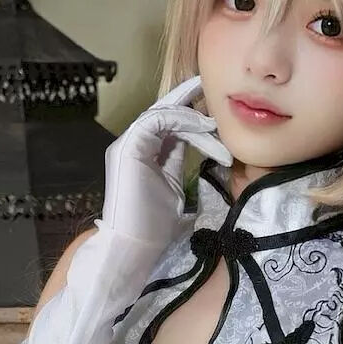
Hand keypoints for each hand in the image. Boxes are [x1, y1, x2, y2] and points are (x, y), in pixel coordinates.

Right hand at [100, 74, 232, 249]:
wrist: (134, 247)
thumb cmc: (154, 230)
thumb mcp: (175, 191)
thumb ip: (179, 168)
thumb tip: (205, 162)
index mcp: (145, 154)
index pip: (168, 126)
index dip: (190, 115)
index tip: (214, 111)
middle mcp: (134, 145)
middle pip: (163, 114)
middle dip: (188, 103)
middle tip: (214, 97)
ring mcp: (128, 145)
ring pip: (162, 114)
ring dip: (191, 117)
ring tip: (214, 124)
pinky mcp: (128, 148)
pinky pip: (156, 120)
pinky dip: (180, 120)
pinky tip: (202, 128)